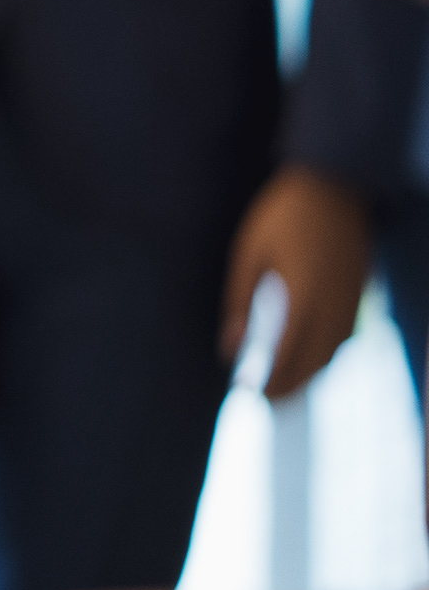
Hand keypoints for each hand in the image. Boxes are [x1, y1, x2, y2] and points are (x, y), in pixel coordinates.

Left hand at [220, 165, 372, 399]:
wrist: (334, 185)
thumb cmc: (280, 216)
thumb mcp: (248, 254)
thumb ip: (239, 301)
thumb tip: (230, 347)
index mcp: (304, 289)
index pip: (290, 347)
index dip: (273, 376)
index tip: (251, 394)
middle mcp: (334, 299)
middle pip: (317, 357)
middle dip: (292, 384)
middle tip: (264, 403)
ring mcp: (352, 297)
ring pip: (335, 350)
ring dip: (312, 374)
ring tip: (283, 390)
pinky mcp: (360, 292)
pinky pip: (346, 335)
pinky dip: (327, 356)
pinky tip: (308, 362)